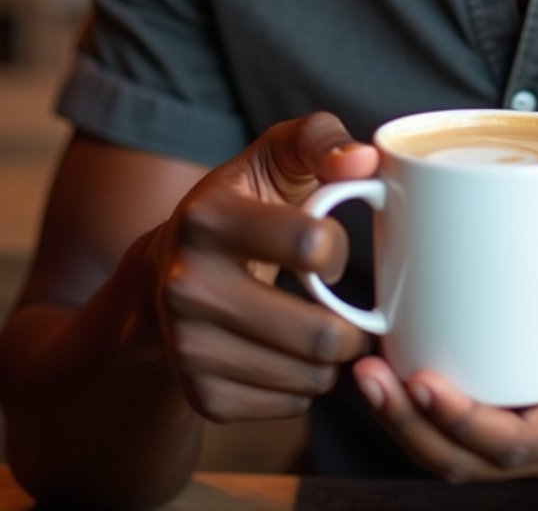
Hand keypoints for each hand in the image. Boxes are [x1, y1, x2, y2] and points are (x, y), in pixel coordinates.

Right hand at [144, 112, 377, 422]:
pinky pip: (288, 406)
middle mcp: (187, 284)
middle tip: (356, 315)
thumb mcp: (275, 155)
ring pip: (308, 376)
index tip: (329, 248)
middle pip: (316, 333)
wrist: (165, 271)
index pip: (310, 245)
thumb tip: (364, 161)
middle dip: (354, 326)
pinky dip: (305, 386)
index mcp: (208, 217)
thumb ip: (321, 140)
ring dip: (333, 359)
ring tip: (325, 332)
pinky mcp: (200, 394)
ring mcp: (189, 345)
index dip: (337, 248)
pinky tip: (293, 354)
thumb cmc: (243, 202)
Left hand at [351, 259, 537, 483]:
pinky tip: (387, 367)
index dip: (461, 421)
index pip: (515, 443)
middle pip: (468, 462)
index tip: (421, 378)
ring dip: (403, 424)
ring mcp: (529, 445)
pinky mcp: (512, 425)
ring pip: (454, 458)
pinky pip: (456, 438)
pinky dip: (417, 413)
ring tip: (364, 372)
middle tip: (369, 373)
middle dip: (410, 426)